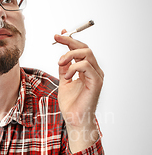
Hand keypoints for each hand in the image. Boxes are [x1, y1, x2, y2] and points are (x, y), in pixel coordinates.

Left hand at [54, 32, 103, 151]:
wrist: (74, 119)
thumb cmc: (71, 105)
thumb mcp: (63, 82)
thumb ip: (64, 69)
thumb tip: (61, 57)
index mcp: (87, 70)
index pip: (81, 50)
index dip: (70, 40)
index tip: (59, 34)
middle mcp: (94, 71)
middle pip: (85, 48)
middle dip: (69, 41)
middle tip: (57, 38)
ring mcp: (96, 76)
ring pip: (87, 54)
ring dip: (70, 55)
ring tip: (60, 62)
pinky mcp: (96, 82)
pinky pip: (86, 66)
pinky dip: (74, 67)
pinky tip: (67, 75)